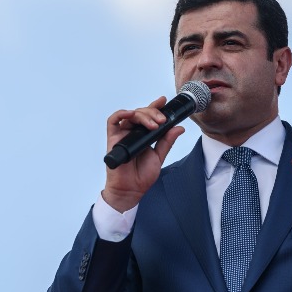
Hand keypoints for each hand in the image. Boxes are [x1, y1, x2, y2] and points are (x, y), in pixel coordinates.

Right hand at [102, 97, 184, 211]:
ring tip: (154, 124)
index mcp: (143, 135)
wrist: (131, 190)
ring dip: (143, 115)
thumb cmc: (142, 175)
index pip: (148, 116)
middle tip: (162, 120)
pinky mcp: (113, 139)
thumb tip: (179, 128)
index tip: (164, 101)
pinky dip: (121, 114)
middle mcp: (132, 132)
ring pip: (131, 115)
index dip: (155, 107)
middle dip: (153, 113)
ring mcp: (122, 134)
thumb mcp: (159, 156)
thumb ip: (167, 141)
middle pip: (141, 113)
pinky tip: (131, 114)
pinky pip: (113, 121)